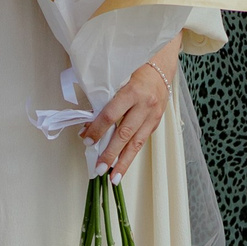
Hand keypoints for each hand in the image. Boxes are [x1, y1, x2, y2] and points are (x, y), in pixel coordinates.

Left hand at [82, 42, 176, 180]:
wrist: (160, 66)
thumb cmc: (133, 70)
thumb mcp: (116, 79)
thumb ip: (103, 101)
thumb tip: (88, 125)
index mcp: (132, 91)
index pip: (111, 115)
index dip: (97, 129)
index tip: (86, 140)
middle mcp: (144, 105)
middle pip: (124, 133)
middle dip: (110, 153)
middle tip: (99, 168)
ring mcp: (153, 115)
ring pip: (136, 143)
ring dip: (123, 162)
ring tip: (113, 178)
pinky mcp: (157, 122)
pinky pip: (142, 141)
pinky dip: (131, 154)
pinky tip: (122, 166)